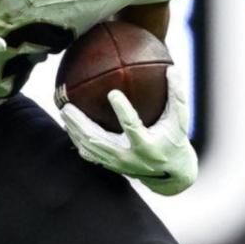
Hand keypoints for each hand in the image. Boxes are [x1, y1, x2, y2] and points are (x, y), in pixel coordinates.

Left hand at [60, 73, 196, 194]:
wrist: (171, 176)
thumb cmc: (175, 141)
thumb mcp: (180, 120)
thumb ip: (176, 95)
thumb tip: (172, 67)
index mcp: (147, 146)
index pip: (132, 127)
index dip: (123, 111)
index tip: (112, 92)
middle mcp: (129, 157)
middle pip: (99, 141)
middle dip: (81, 124)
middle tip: (68, 106)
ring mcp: (118, 164)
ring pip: (90, 148)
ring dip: (74, 130)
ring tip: (64, 111)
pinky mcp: (111, 166)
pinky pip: (90, 154)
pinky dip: (77, 139)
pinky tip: (69, 125)